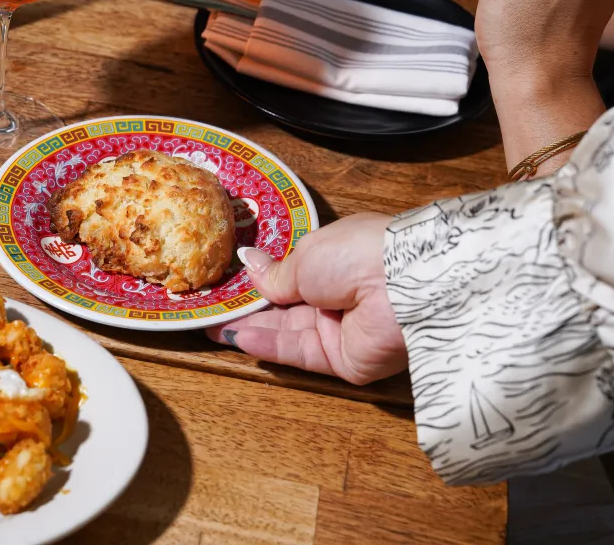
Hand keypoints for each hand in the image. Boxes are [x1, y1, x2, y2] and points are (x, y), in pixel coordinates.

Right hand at [207, 213, 406, 385]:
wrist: (400, 284)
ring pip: (289, 333)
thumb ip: (275, 273)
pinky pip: (300, 353)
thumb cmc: (354, 253)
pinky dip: (269, 346)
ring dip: (252, 329)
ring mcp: (343, 330)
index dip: (263, 281)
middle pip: (287, 308)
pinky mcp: (344, 360)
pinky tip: (238, 338)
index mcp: (337, 261)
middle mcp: (340, 296)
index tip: (231, 285)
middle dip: (250, 310)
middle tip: (213, 312)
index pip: (294, 276)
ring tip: (213, 327)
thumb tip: (248, 262)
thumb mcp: (305, 256)